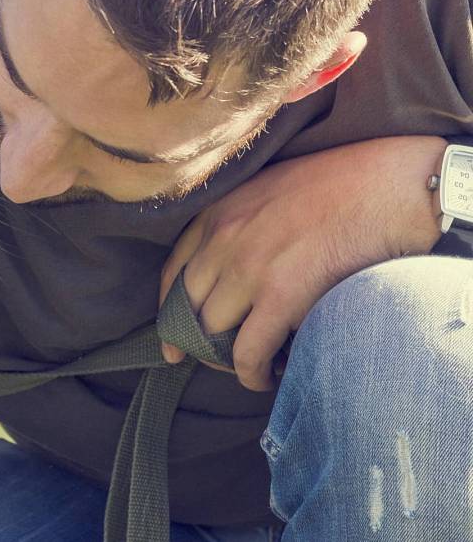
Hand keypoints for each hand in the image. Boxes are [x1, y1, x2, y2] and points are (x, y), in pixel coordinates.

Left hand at [159, 135, 444, 390]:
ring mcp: (249, 267)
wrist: (391, 183)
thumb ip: (243, 225)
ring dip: (227, 360)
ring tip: (250, 368)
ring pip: (213, 333)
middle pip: (188, 308)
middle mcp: (223, 239)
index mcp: (218, 212)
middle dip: (198, 343)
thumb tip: (234, 274)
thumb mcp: (271, 191)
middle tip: (219, 362)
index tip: (171, 341)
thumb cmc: (344, 185)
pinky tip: (267, 377)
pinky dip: (252, 374)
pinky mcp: (281, 295)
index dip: (169, 313)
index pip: (173, 273)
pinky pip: (248, 352)